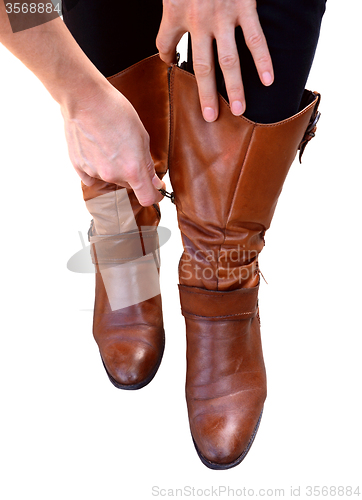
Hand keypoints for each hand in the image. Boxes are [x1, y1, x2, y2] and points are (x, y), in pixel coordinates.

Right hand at [61, 83, 164, 206]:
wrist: (84, 97)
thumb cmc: (116, 111)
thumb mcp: (142, 136)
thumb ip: (147, 164)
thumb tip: (154, 182)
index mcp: (132, 170)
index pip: (147, 198)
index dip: (155, 195)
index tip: (156, 189)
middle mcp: (112, 175)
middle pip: (128, 185)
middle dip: (132, 173)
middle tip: (129, 150)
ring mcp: (93, 172)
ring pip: (110, 177)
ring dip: (113, 166)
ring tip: (110, 141)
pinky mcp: (78, 166)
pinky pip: (91, 174)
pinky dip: (96, 165)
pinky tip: (95, 147)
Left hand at [156, 0, 273, 121]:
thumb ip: (171, 13)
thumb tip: (168, 43)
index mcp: (176, 12)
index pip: (165, 43)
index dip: (167, 57)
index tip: (172, 66)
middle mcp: (199, 19)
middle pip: (202, 66)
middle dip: (207, 94)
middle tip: (211, 117)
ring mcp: (224, 15)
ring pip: (229, 60)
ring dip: (235, 88)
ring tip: (239, 110)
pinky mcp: (244, 6)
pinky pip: (255, 39)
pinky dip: (263, 61)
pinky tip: (268, 80)